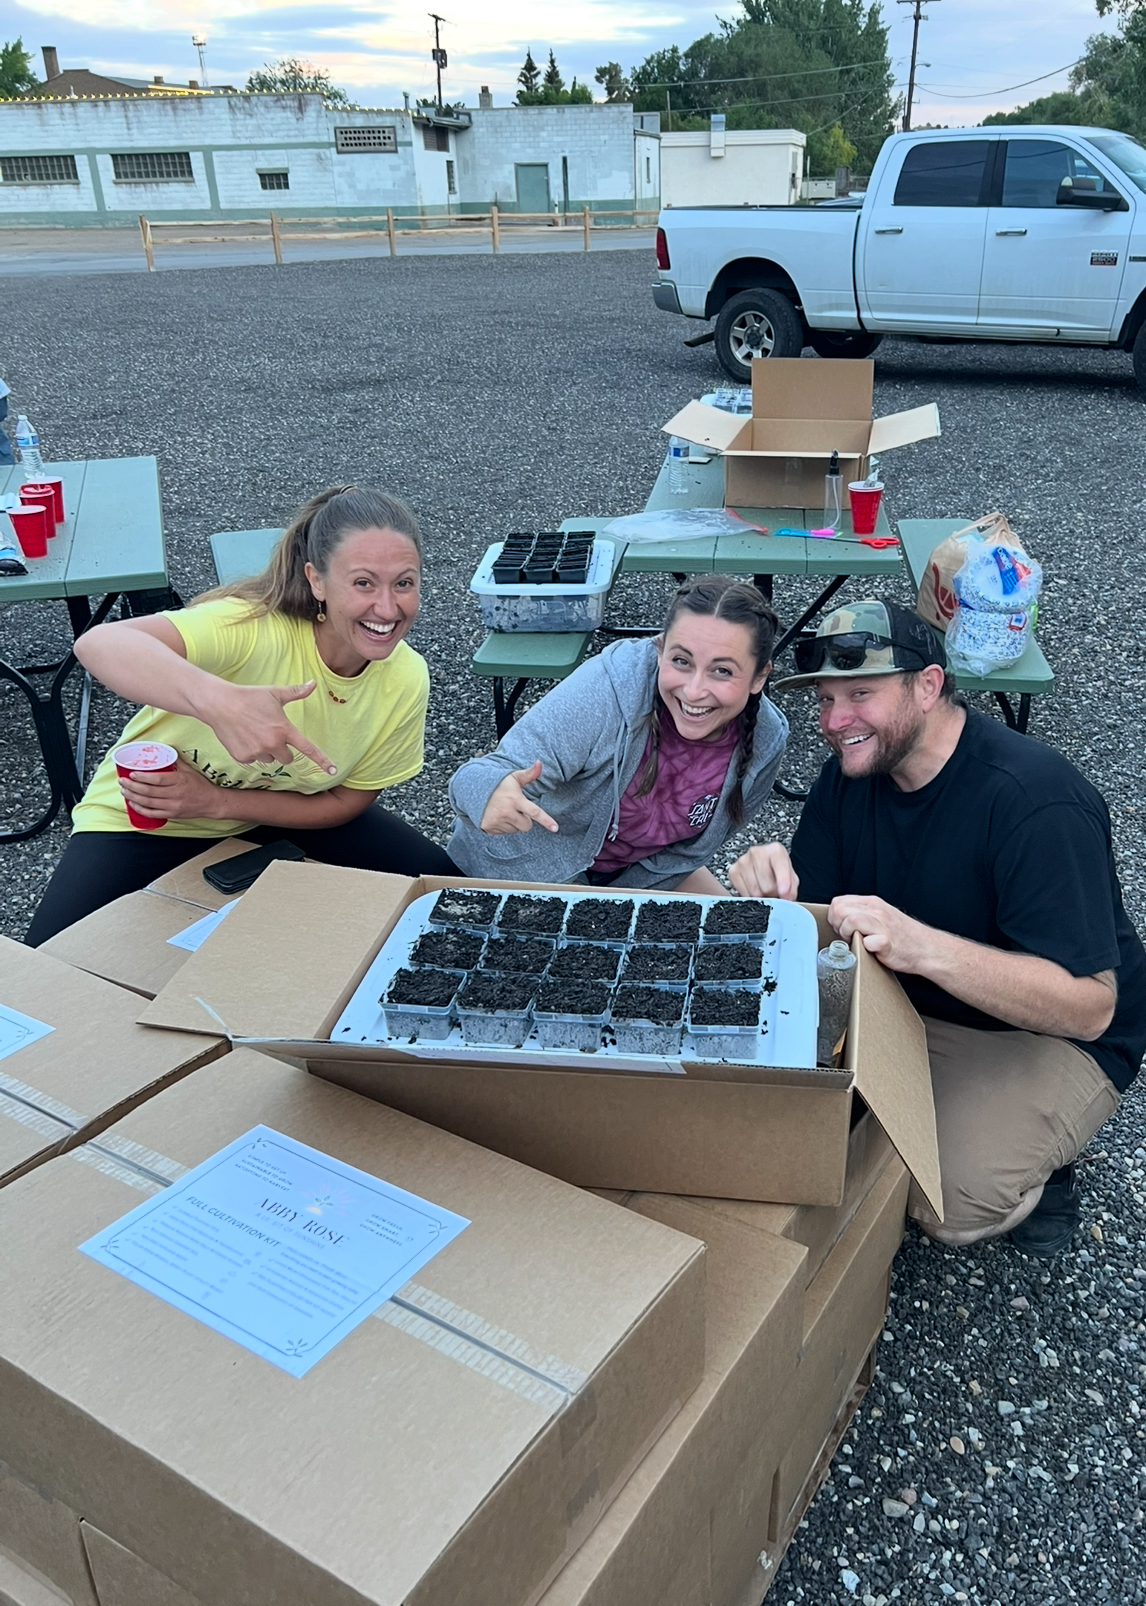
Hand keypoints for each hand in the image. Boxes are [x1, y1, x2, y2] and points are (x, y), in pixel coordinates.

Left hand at [119, 758, 230, 821]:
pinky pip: (153, 813)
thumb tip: (164, 751)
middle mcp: (176, 794)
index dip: (142, 777)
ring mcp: (173, 806)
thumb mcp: (190, 770)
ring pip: (148, 803)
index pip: (157, 779)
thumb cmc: (201, 786)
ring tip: (124, 791)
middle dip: (132, 786)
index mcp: (180, 781)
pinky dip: (140, 809)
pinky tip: (133, 803)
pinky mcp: (172, 814)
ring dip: (133, 797)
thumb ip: (176, 762)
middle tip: (122, 782)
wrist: (211, 802)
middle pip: (149, 791)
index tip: (132, 774)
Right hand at [203, 681, 336, 773]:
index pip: (308, 748)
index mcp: (284, 729)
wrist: (219, 704)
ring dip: (266, 751)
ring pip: (270, 759)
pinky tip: (242, 737)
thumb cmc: (249, 697)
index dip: (322, 760)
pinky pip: (253, 760)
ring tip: (253, 732)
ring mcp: (257, 752)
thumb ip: (296, 692)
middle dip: (283, 750)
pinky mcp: (243, 758)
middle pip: (288, 759)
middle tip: (270, 734)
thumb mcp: (274, 693)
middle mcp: (273, 744)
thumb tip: (313, 683)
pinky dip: (250, 752)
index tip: (333, 770)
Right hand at [478, 761, 558, 834]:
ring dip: (514, 823)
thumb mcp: (514, 777)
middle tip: (516, 809)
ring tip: (505, 811)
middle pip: (527, 826)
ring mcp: (497, 821)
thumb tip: (540, 763)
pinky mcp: (489, 828)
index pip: (534, 812)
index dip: (546, 820)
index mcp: (515, 799)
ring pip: (515, 830)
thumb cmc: (499, 784)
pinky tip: (497, 816)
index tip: (555, 828)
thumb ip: (529, 774)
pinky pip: (504, 833)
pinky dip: (503, 826)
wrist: (474, 789)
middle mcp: (506, 811)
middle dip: (525, 820)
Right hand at [728, 842, 799, 900]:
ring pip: (755, 891)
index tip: (784, 893)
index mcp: (775, 850)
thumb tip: (786, 898)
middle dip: (773, 894)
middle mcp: (757, 852)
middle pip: (767, 885)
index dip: (783, 882)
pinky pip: (743, 894)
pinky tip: (754, 890)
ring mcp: (743, 861)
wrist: (764, 866)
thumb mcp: (790, 877)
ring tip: (765, 891)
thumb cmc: (777, 871)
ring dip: (762, 897)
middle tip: (774, 893)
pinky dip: (751, 897)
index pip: (780, 866)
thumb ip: (791, 888)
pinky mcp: (733, 872)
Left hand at [828, 895, 935, 973]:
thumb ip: (861, 914)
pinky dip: (866, 948)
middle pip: (840, 910)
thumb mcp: (880, 916)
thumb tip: (837, 919)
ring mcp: (883, 925)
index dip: (834, 917)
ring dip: (847, 935)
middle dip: (838, 926)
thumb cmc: (902, 936)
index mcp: (872, 903)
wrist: (926, 948)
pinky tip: (871, 950)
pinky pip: (868, 942)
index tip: (841, 928)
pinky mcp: (887, 942)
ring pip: (850, 921)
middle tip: (848, 937)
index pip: (838, 902)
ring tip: (857, 942)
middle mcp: (877, 911)